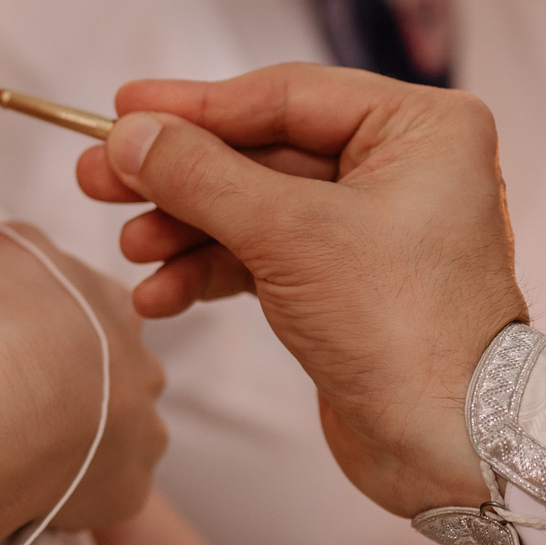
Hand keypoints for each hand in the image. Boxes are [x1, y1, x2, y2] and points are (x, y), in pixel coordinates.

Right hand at [0, 225, 167, 532]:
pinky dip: (78, 493)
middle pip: (120, 378)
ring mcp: (145, 436)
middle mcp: (146, 371)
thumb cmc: (2, 317)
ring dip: (86, 443)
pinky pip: (106, 493)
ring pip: (121, 440)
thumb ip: (27, 247)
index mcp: (120, 311)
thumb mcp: (7, 247)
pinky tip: (36, 487)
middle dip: (84, 388)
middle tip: (27, 398)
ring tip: (28, 447)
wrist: (8, 403)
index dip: (64, 327)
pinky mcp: (130, 492)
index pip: (105, 313)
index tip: (27, 342)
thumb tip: (26, 256)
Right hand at [74, 64, 525, 516]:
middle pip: (262, 153)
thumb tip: (128, 133)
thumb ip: (201, 176)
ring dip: (186, 230)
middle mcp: (403, 168)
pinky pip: (264, 257)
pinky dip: (210, 272)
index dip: (195, 106)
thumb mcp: (288, 235)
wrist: (449, 448)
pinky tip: (160, 296)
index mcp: (420, 129)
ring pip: (254, 208)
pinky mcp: (348, 285)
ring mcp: (374, 229)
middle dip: (179, 175)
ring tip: (130, 249)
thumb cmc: (402, 327)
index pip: (285, 97)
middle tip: (96, 177)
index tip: (121, 107)